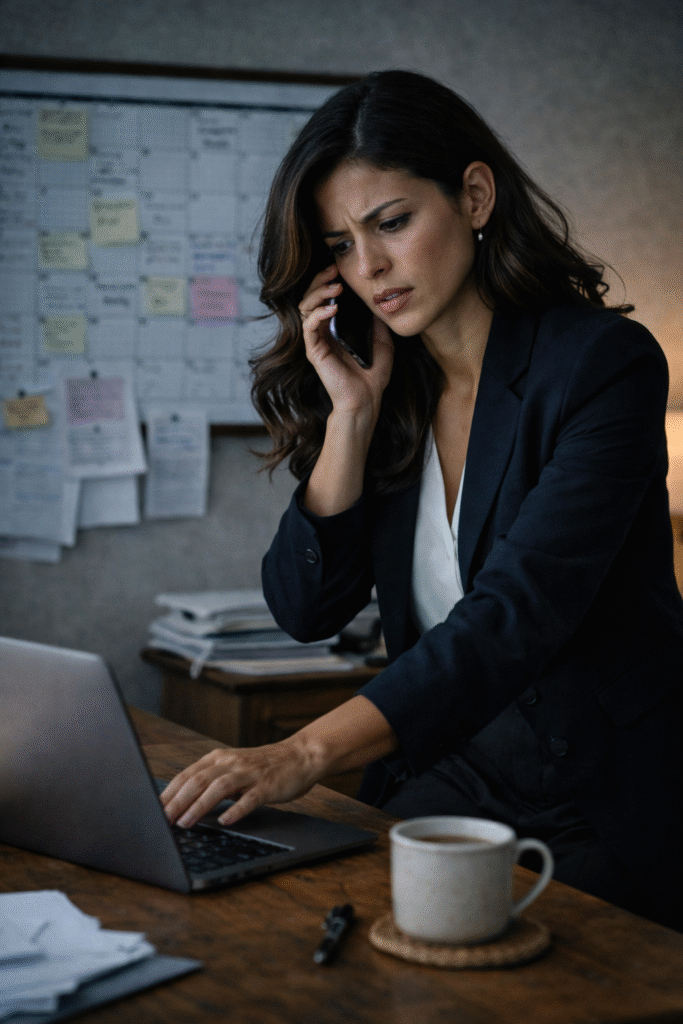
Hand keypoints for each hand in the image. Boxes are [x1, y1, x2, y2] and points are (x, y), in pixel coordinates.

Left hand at [159, 735, 322, 828]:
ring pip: (219, 787)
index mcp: (220, 758)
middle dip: (178, 801)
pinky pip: (249, 798)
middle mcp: (231, 762)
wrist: (300, 756)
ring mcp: (250, 773)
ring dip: (199, 806)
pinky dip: (236, 810)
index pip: (188, 775)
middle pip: (199, 780)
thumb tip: (182, 803)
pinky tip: (225, 821)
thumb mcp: (234, 769)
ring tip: (185, 823)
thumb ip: (212, 781)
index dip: (169, 792)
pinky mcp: (267, 785)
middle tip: (162, 820)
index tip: (153, 809)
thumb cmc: (264, 767)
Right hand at [299, 264, 393, 421]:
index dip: (327, 281)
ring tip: (335, 288)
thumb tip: (379, 301)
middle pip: (310, 298)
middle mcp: (322, 332)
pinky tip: (333, 308)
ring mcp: (316, 341)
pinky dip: (319, 314)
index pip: (323, 298)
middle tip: (333, 271)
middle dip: (319, 281)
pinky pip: (309, 327)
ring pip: (305, 308)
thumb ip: (377, 323)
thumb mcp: (382, 342)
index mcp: (335, 328)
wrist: (366, 400)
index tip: (338, 269)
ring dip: (318, 294)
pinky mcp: (314, 352)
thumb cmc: (372, 375)